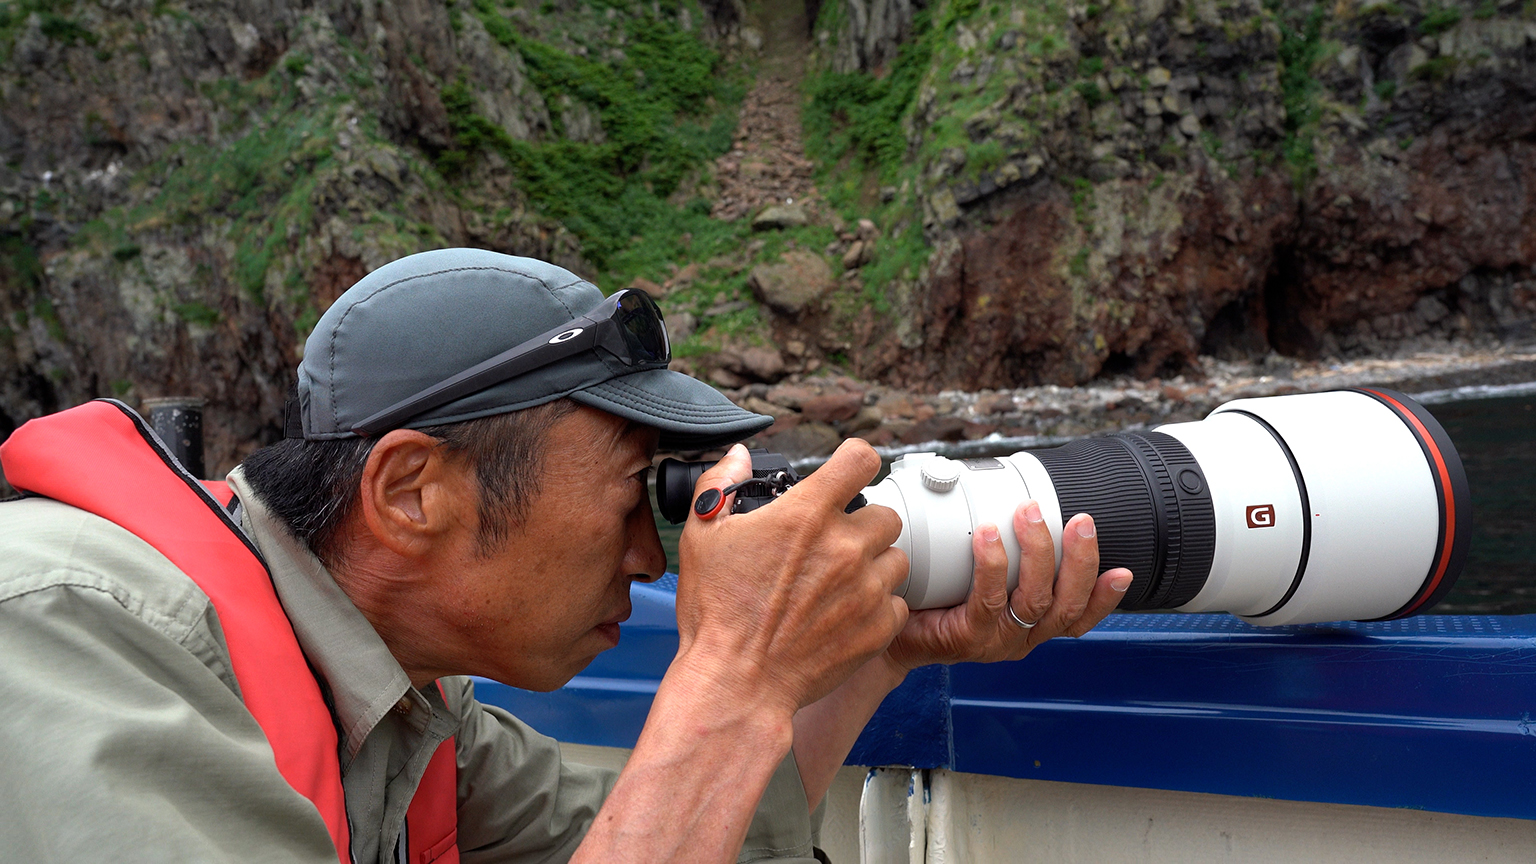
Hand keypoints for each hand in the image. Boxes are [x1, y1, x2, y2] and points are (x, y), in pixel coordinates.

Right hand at [670, 440, 910, 718]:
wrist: (737, 682)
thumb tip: (738, 456)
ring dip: (876, 566)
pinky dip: (878, 607)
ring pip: (897, 559)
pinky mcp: (878, 627)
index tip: (849, 473)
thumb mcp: (702, 537)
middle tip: (835, 547)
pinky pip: (897, 604)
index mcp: (807, 514)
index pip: (861, 459)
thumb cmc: (717, 612)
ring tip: (842, 584)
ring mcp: (866, 588)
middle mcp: (845, 546)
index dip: (855, 461)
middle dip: (863, 526)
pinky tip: (846, 615)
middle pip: (886, 514)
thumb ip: (719, 485)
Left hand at [883, 501, 1130, 671]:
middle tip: (1081, 521)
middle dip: (1080, 561)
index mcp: (1029, 627)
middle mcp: (1020, 638)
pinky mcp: (968, 638)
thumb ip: (999, 555)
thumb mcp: (975, 581)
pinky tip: (989, 536)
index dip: (1104, 598)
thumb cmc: (931, 603)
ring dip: (1039, 553)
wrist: (886, 636)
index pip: (1079, 617)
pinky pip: (989, 599)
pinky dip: (993, 564)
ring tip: (1031, 513)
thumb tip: (1004, 498)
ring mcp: (996, 641)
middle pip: (1066, 605)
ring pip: (1035, 600)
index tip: (1123, 571)